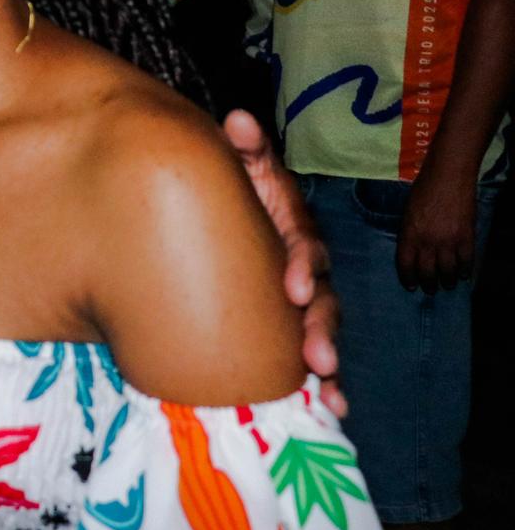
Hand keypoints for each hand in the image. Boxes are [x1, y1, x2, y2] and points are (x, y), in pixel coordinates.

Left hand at [223, 110, 345, 414]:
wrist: (201, 222)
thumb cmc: (228, 196)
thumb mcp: (238, 170)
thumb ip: (243, 149)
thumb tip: (237, 118)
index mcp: (291, 233)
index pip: (306, 248)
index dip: (303, 266)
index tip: (293, 287)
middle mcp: (302, 272)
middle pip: (322, 302)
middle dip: (321, 329)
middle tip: (316, 356)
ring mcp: (297, 305)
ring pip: (320, 335)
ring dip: (326, 363)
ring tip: (326, 391)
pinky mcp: (285, 333)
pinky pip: (309, 361)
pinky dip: (323, 387)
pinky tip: (330, 411)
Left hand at [398, 165, 478, 291]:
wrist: (448, 177)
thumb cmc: (423, 190)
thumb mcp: (408, 213)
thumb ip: (410, 233)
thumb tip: (414, 250)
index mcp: (409, 235)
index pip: (406, 265)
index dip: (408, 278)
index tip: (411, 287)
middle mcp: (427, 242)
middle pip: (427, 272)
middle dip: (428, 284)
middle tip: (430, 290)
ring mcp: (448, 241)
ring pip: (448, 271)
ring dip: (448, 280)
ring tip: (448, 284)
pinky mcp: (467, 237)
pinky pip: (466, 261)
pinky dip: (466, 270)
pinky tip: (465, 275)